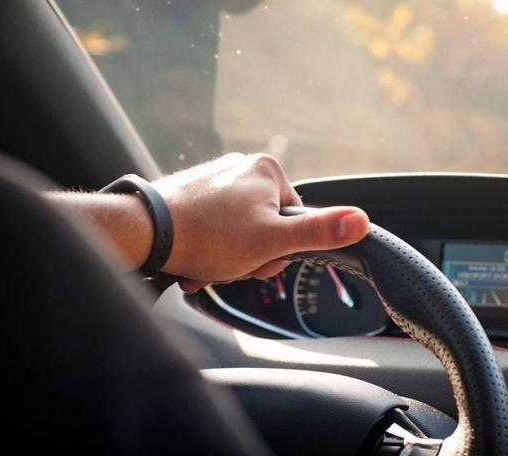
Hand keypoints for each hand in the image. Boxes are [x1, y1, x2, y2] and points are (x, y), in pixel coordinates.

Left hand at [153, 153, 368, 292]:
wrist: (145, 232)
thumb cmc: (210, 236)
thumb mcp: (272, 241)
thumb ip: (318, 231)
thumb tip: (362, 221)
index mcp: (268, 170)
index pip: (294, 217)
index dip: (280, 248)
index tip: (257, 259)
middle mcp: (242, 166)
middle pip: (265, 225)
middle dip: (250, 255)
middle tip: (230, 264)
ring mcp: (215, 178)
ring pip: (238, 229)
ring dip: (227, 257)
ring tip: (207, 265)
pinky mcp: (193, 192)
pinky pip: (214, 225)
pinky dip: (208, 247)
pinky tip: (194, 260)